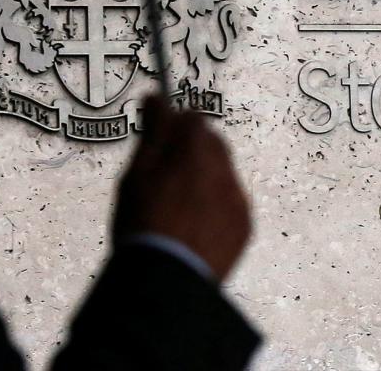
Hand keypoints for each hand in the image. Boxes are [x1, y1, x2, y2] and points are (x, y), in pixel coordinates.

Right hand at [113, 96, 251, 281]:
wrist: (165, 282)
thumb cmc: (143, 226)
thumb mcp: (135, 173)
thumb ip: (153, 132)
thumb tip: (156, 98)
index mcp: (196, 150)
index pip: (191, 119)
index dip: (173, 126)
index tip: (159, 137)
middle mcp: (224, 170)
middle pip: (212, 143)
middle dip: (192, 150)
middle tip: (165, 173)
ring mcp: (237, 199)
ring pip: (223, 173)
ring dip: (205, 178)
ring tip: (178, 205)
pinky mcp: (244, 226)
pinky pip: (231, 202)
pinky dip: (216, 206)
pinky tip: (193, 224)